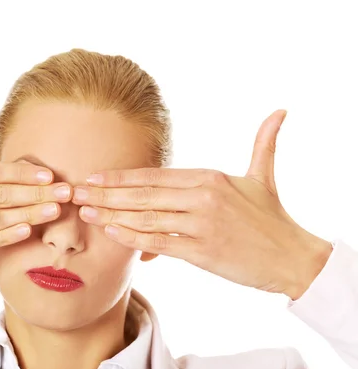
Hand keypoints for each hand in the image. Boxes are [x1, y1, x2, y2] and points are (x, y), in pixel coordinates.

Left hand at [73, 110, 331, 299]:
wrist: (293, 256)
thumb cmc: (272, 217)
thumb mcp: (263, 176)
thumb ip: (263, 144)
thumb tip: (279, 111)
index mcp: (208, 177)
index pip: (154, 175)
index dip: (120, 177)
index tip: (93, 177)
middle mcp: (202, 197)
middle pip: (143, 195)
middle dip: (105, 194)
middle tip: (75, 193)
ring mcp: (201, 224)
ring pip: (147, 218)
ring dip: (112, 216)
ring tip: (86, 212)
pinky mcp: (202, 251)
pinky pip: (160, 242)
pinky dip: (135, 238)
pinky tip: (113, 234)